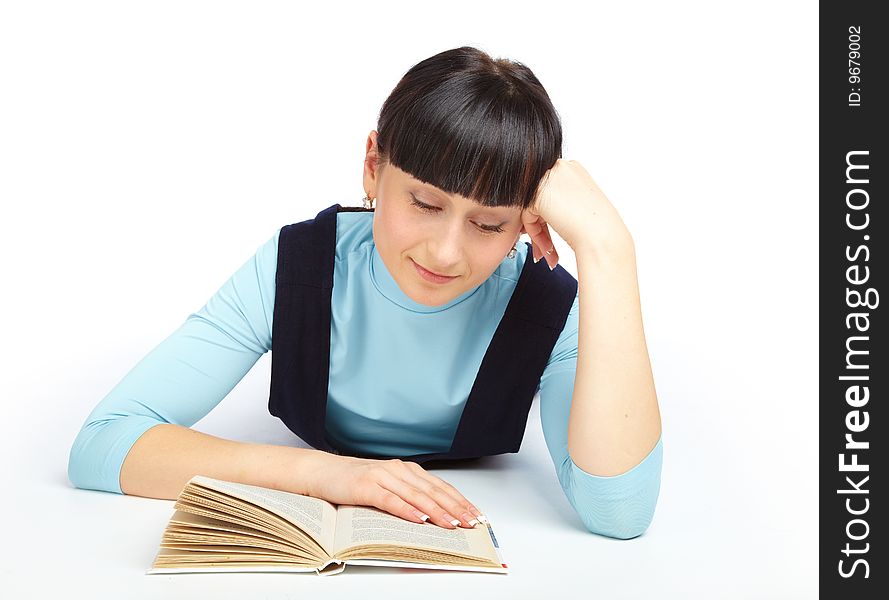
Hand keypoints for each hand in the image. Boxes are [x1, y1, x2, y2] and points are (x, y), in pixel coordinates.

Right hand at [305, 453, 484, 528]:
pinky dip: (407, 510)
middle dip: (456, 509)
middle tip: (472, 523)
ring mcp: (382, 476)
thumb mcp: (387, 487)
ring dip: (437, 511)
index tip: (477, 515)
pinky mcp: (366, 486)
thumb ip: (408, 496)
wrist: (322, 472)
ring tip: (453, 525)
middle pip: (434, 491)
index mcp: (407, 470)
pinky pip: (391, 500)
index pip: (440, 486)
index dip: (460, 501)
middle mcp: (398, 470)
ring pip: (417, 496)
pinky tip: (420, 520)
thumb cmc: (355, 482)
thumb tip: (435, 517)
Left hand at [520, 159, 632, 267]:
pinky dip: (536, 235)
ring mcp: (547, 178)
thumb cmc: (599, 225)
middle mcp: (560, 168)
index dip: (549, 218)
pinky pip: (528, 216)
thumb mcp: (579, 205)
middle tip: (547, 250)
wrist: (602, 235)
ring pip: (532, 209)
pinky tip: (548, 250)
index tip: (553, 237)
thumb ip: (561, 201)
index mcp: (572, 168)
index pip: (550, 193)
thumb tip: (543, 210)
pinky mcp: (537, 193)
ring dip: (539, 235)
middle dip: (541, 227)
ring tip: (548, 255)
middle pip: (539, 200)